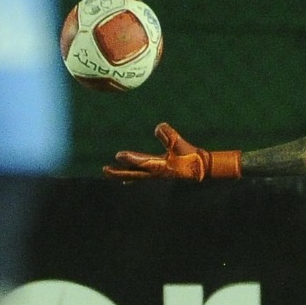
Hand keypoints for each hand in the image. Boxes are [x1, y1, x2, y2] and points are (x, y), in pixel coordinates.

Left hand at [105, 122, 241, 181]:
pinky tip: (127, 178)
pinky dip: (133, 174)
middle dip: (119, 172)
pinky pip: (142, 174)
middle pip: (133, 173)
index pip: (142, 163)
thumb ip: (170, 136)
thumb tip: (158, 126)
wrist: (201, 168)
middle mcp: (156, 172)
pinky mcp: (159, 172)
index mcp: (161, 167)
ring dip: (123, 173)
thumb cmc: (191, 157)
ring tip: (110, 172)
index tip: (117, 156)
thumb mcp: (181, 145)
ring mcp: (156, 174)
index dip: (130, 159)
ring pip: (136, 174)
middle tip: (104, 170)